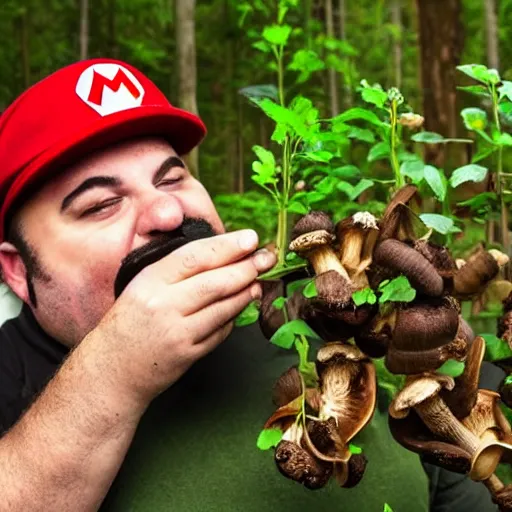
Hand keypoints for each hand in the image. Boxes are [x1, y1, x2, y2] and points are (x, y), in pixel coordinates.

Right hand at [90, 230, 275, 405]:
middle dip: (247, 267)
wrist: (111, 371)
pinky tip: (239, 307)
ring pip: (223, 308)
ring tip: (257, 282)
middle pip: (216, 282)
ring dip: (246, 292)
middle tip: (267, 258)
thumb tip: (218, 253)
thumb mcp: (140, 286)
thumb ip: (173, 270)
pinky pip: (220, 332)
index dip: (227, 246)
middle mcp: (163, 306)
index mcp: (149, 282)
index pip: (195, 257)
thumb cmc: (127, 323)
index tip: (251, 238)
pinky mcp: (188, 355)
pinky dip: (232, 317)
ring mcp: (178, 333)